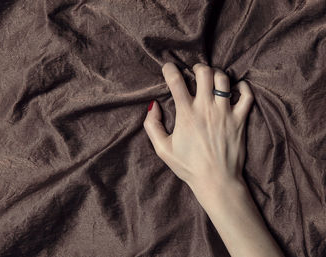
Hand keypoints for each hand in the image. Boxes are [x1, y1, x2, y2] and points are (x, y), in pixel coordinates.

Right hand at [143, 62, 253, 191]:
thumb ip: (153, 126)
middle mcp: (206, 109)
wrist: (217, 181)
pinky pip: (247, 95)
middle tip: (194, 72)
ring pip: (224, 79)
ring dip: (216, 74)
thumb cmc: (188, 166)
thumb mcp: (162, 149)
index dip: (170, 69)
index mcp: (186, 114)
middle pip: (204, 73)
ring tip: (212, 79)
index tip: (168, 67)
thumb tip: (153, 106)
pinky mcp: (240, 120)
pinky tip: (236, 87)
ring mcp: (226, 113)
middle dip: (197, 67)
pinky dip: (242, 87)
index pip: (176, 81)